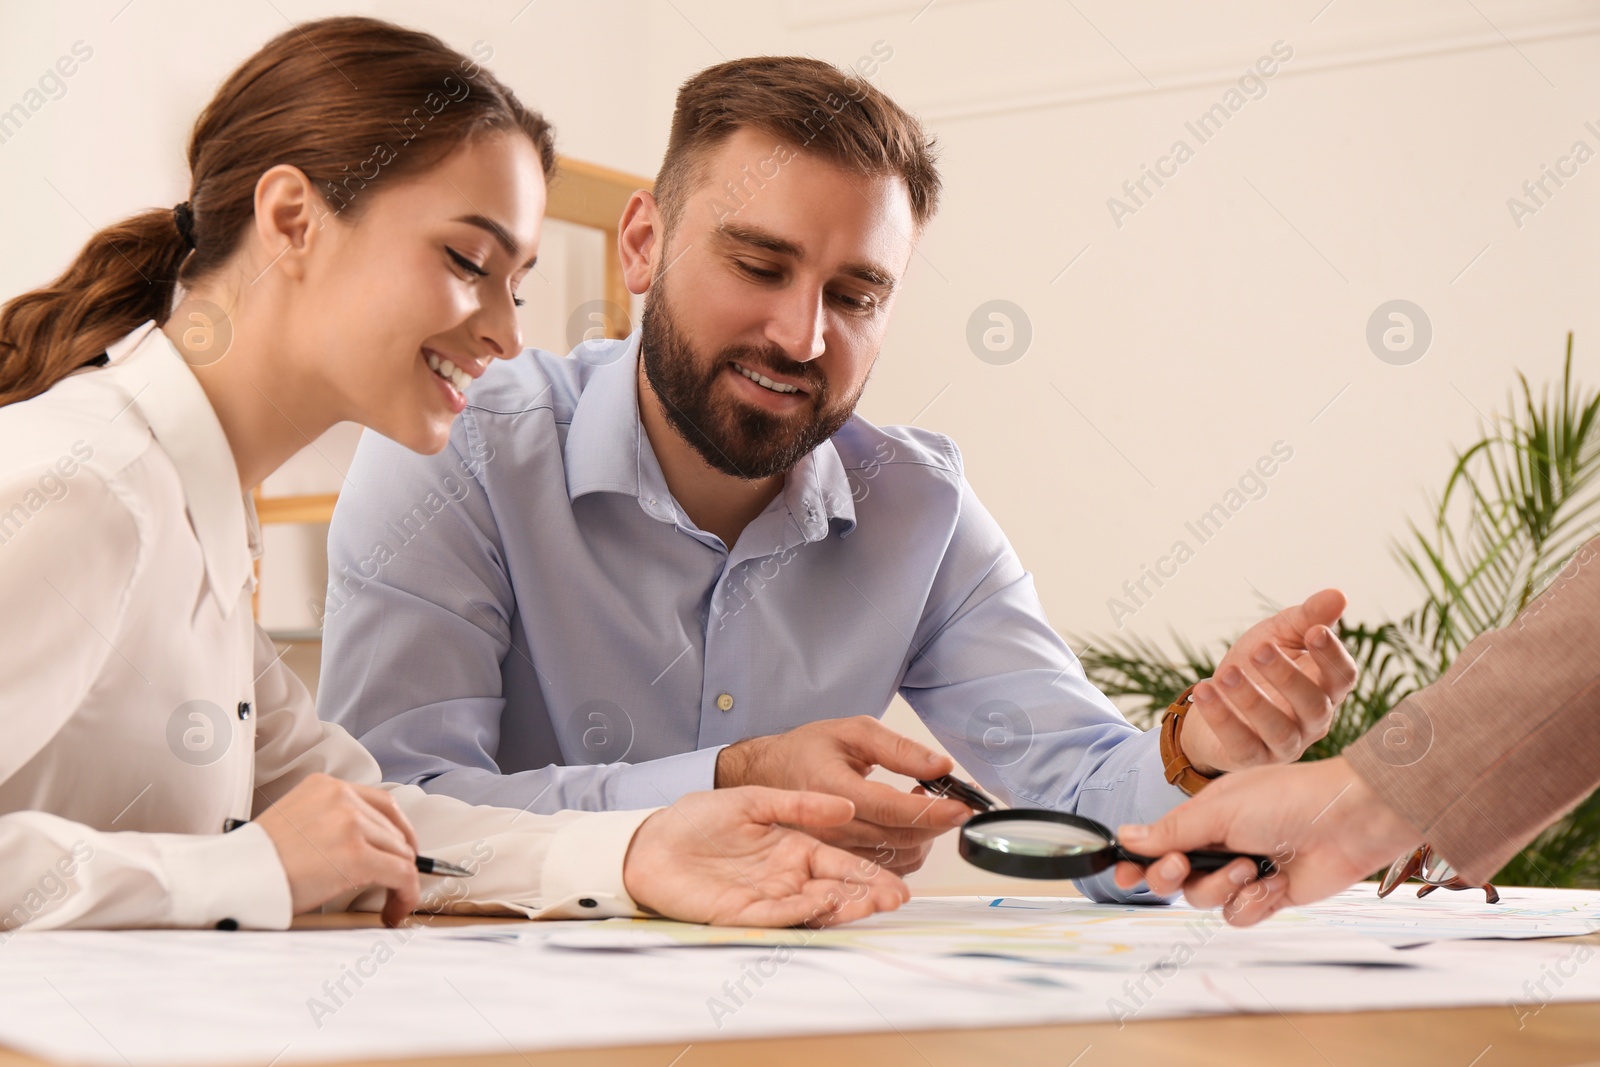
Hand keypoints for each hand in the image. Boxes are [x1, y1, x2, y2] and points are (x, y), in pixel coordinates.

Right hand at [256, 772, 421, 926]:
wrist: (233, 877)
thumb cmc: (257, 861)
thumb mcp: (297, 822)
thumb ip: (331, 822)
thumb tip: (370, 844)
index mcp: (325, 786)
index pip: (383, 804)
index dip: (400, 832)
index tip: (401, 852)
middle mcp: (342, 798)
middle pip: (394, 831)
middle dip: (399, 862)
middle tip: (394, 888)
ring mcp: (351, 824)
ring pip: (401, 854)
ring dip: (402, 882)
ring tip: (390, 904)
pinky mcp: (356, 855)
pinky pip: (401, 874)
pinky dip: (405, 895)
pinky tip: (393, 911)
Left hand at [622, 787, 911, 925]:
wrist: (650, 841)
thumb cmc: (696, 819)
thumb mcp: (754, 801)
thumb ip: (799, 804)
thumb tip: (844, 803)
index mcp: (792, 849)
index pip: (840, 865)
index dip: (868, 874)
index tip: (897, 882)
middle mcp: (785, 877)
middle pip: (835, 890)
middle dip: (866, 895)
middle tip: (895, 898)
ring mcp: (765, 897)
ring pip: (813, 907)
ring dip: (844, 907)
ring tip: (872, 904)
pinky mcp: (741, 914)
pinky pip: (778, 915)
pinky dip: (803, 911)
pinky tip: (825, 902)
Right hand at [714, 717, 971, 874]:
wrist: (767, 774)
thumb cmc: (809, 750)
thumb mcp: (853, 731)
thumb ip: (899, 748)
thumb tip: (941, 765)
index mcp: (833, 789)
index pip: (893, 810)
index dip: (934, 811)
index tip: (964, 806)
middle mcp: (831, 828)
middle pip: (901, 838)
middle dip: (936, 822)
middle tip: (947, 798)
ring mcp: (833, 850)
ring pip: (899, 858)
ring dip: (924, 836)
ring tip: (919, 804)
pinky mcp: (838, 862)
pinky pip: (887, 866)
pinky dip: (909, 848)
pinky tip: (904, 822)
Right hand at [1110, 757, 1420, 924]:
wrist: (1349, 820)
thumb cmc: (1286, 799)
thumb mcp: (1219, 809)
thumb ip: (1172, 830)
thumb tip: (1125, 837)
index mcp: (1203, 818)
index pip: (1157, 844)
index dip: (1137, 862)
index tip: (1122, 873)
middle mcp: (1219, 846)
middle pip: (1173, 879)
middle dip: (1171, 876)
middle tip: (1182, 866)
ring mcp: (1244, 872)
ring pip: (1205, 900)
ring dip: (1222, 887)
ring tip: (1250, 867)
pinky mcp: (1269, 896)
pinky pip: (1240, 916)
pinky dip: (1253, 903)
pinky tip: (1274, 884)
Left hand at [1180, 589, 1358, 774]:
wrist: (1214, 699)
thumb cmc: (1255, 666)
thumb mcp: (1278, 636)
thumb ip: (1306, 618)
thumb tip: (1338, 595)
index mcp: (1325, 688)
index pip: (1343, 676)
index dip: (1332, 655)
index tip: (1314, 631)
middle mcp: (1313, 720)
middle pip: (1313, 704)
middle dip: (1288, 676)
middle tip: (1260, 649)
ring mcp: (1285, 744)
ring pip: (1279, 730)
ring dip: (1253, 701)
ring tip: (1227, 674)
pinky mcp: (1252, 759)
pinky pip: (1241, 744)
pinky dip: (1222, 718)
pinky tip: (1204, 690)